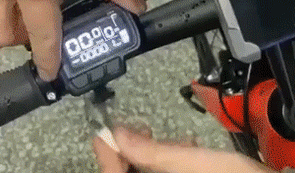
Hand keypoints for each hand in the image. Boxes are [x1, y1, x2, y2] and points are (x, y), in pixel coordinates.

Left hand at [93, 127, 275, 172]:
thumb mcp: (192, 162)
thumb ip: (152, 151)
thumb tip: (118, 135)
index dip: (107, 157)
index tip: (102, 134)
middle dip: (136, 154)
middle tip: (139, 129)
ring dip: (156, 158)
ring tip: (175, 138)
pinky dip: (172, 165)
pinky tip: (187, 149)